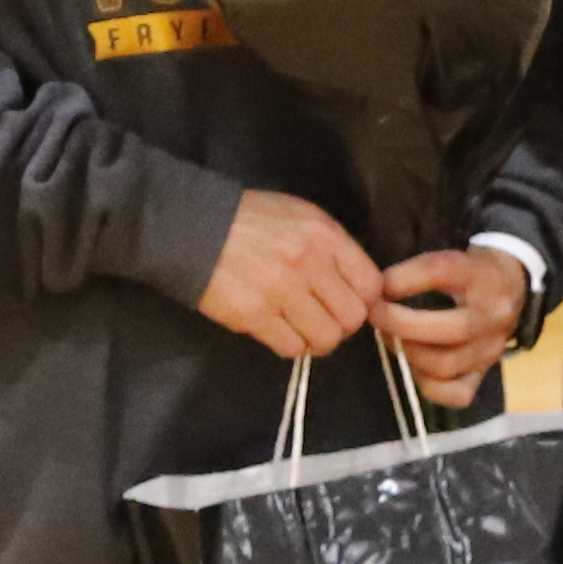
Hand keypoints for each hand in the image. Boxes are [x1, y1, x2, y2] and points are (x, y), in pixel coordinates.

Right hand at [194, 188, 382, 361]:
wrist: (191, 227)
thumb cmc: (248, 220)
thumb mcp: (299, 216)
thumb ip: (332, 248)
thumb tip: (356, 286)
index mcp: (324, 235)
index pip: (371, 285)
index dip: (364, 301)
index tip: (348, 303)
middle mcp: (308, 263)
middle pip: (352, 317)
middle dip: (341, 325)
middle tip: (323, 320)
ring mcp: (281, 290)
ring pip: (325, 338)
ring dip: (316, 339)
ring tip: (302, 329)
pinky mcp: (253, 314)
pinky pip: (291, 347)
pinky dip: (289, 345)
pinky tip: (279, 331)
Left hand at [375, 246, 534, 409]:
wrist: (512, 286)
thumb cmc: (469, 272)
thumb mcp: (450, 258)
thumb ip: (416, 272)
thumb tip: (376, 293)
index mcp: (483, 277)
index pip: (441, 273)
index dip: (403, 280)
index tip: (381, 286)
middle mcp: (493, 316)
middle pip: (450, 330)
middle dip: (400, 324)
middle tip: (376, 315)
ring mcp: (491, 349)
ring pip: (446, 365)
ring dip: (409, 353)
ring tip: (392, 338)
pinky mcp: (485, 372)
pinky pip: (456, 394)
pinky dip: (429, 385)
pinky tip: (416, 366)